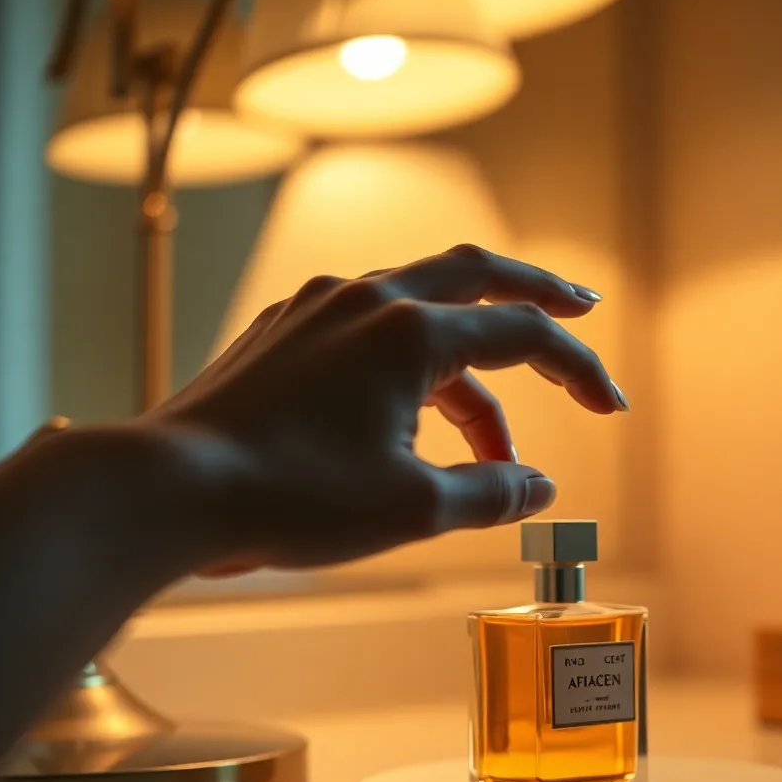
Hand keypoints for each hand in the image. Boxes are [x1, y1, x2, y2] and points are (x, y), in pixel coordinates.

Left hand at [137, 245, 627, 572]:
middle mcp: (367, 300)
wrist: (172, 490)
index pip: (522, 334)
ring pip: (421, 308)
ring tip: (488, 443)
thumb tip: (541, 488)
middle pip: (477, 274)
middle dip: (537, 294)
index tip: (609, 407)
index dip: (578, 368)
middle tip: (580, 308)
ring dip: (467, 367)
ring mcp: (319, 309)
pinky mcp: (285, 332)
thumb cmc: (289, 497)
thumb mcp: (413, 507)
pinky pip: (370, 328)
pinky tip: (412, 408)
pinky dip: (412, 362)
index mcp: (409, 332)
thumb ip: (491, 492)